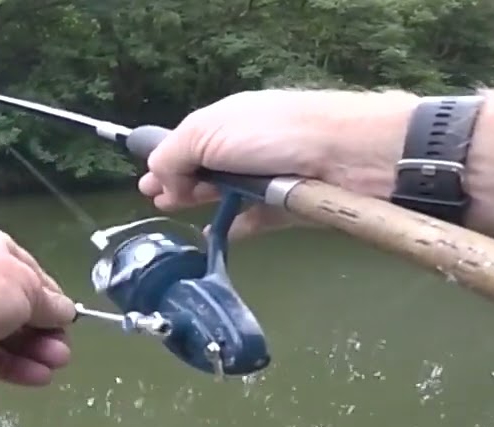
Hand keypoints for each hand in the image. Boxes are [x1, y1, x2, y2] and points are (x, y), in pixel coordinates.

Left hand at [0, 218, 75, 386]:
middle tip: (64, 352)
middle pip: (14, 307)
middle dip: (43, 329)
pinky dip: (9, 367)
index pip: (28, 273)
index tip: (70, 321)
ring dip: (30, 351)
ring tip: (56, 366)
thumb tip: (66, 312)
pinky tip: (36, 378)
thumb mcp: (24, 287)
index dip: (51, 298)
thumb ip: (47, 303)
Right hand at [137, 89, 414, 238]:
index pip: (187, 142)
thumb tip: (160, 179)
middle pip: (203, 168)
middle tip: (157, 202)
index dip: (165, 162)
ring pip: (226, 194)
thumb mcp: (207, 134)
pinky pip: (253, 221)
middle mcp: (245, 147)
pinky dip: (233, 228)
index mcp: (225, 122)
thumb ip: (173, 155)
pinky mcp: (285, 206)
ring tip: (178, 214)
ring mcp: (265, 177)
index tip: (147, 185)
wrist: (346, 153)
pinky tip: (215, 237)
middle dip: (178, 183)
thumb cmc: (273, 134)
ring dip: (201, 203)